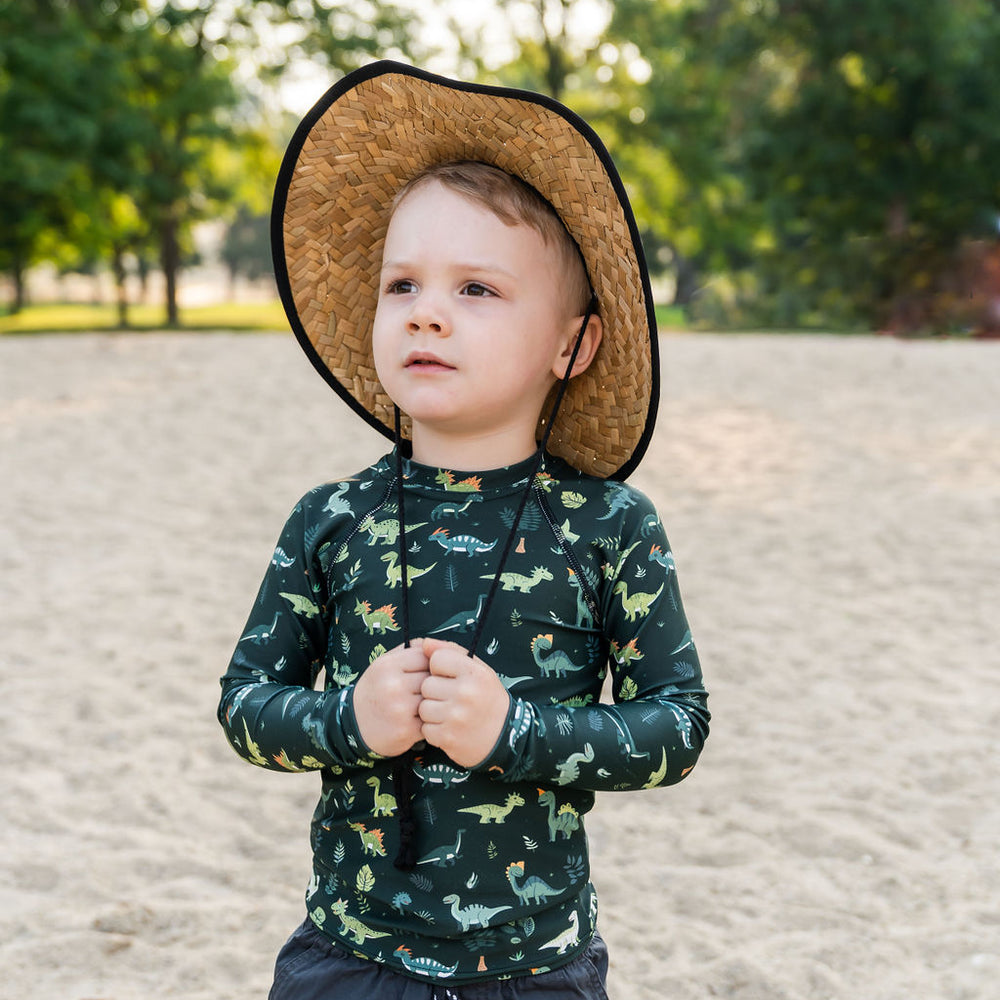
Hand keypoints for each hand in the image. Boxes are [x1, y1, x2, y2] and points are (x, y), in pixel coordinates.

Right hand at [353, 642, 429, 756]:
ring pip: (435, 698)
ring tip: (428, 702)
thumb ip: (409, 650)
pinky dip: (432, 718)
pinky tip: (423, 717)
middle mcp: (393, 686)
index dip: (431, 664)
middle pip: (433, 678)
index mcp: (387, 666)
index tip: (426, 672)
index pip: (426, 657)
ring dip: (436, 701)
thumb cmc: (375, 690)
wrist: (354, 725)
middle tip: (429, 688)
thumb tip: (434, 645)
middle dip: (435, 683)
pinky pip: (432, 719)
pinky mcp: (407, 730)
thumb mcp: (384, 664)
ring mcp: (400, 709)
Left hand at [418, 637, 510, 768]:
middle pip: (427, 684)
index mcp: (474, 673)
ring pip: (423, 708)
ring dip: (432, 712)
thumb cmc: (487, 698)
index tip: (450, 678)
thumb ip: (452, 652)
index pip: (437, 658)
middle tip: (451, 699)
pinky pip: (425, 729)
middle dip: (435, 692)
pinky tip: (449, 728)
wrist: (504, 737)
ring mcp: (456, 717)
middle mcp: (466, 693)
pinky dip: (434, 730)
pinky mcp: (447, 737)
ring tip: (449, 714)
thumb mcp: (478, 670)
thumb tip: (425, 643)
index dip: (440, 668)